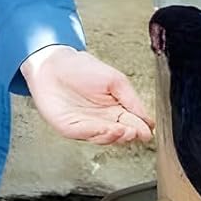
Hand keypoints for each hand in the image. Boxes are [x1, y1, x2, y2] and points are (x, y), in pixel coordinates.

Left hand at [19, 44, 153, 145]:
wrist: (54, 63)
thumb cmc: (82, 68)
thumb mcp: (114, 79)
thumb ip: (131, 99)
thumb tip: (147, 119)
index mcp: (115, 108)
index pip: (132, 122)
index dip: (140, 128)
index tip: (147, 131)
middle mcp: (102, 120)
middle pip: (119, 133)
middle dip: (128, 134)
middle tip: (136, 132)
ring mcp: (86, 125)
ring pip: (104, 137)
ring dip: (114, 135)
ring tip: (124, 130)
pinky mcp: (70, 127)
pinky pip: (84, 134)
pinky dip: (96, 133)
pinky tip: (107, 129)